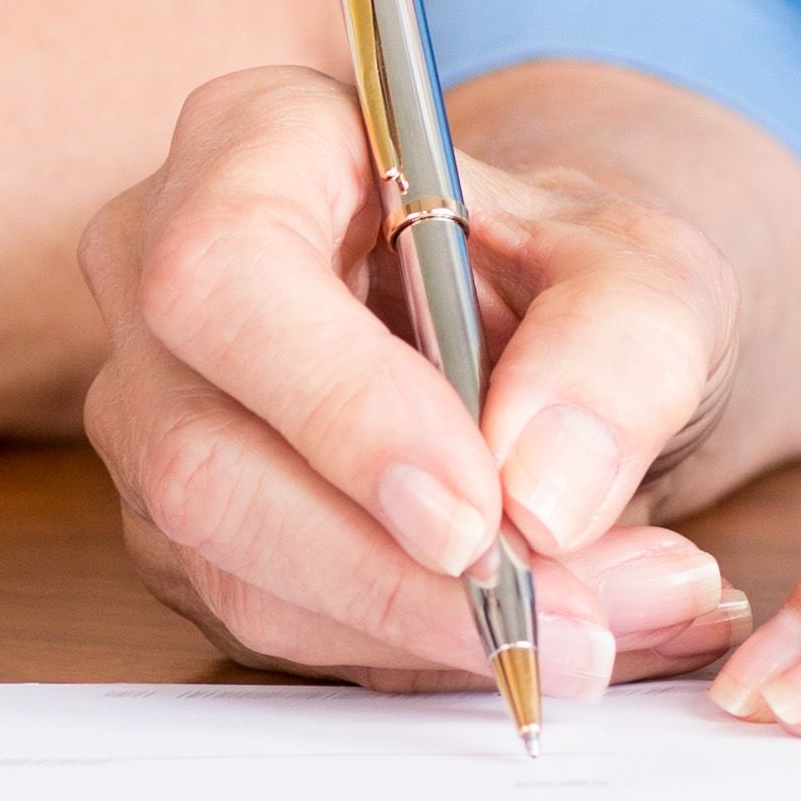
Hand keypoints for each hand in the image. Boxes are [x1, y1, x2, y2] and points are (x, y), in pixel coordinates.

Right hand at [78, 64, 764, 695]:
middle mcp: (158, 277)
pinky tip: (530, 640)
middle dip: (393, 573)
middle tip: (569, 624)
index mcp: (253, 145)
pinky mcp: (182, 534)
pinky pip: (271, 625)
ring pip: (231, 566)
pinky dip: (412, 654)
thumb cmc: (565, 278)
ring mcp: (153, 414)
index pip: (223, 272)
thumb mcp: (646, 275)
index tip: (474, 513)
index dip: (336, 405)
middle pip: (204, 454)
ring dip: (422, 630)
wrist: (541, 348)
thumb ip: (621, 351)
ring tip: (597, 636)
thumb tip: (542, 495)